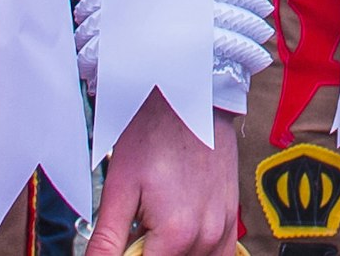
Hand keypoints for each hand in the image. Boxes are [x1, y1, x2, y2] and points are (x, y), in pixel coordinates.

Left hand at [89, 90, 236, 255]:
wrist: (189, 99)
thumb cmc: (155, 133)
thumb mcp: (120, 187)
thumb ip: (107, 240)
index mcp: (178, 234)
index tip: (122, 241)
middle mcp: (207, 236)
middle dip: (147, 253)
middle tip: (136, 226)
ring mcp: (224, 228)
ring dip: (171, 253)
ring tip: (155, 228)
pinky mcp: (232, 218)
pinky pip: (220, 255)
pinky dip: (198, 254)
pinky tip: (179, 237)